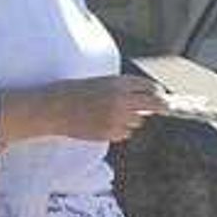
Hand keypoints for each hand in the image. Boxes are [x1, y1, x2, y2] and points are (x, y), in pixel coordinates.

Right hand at [49, 73, 164, 144]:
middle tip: (166, 108)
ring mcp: (117, 118)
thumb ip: (120, 89)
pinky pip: (124, 133)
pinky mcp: (111, 133)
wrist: (51, 109)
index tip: (160, 95)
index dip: (156, 91)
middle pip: (155, 104)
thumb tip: (144, 100)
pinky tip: (101, 123)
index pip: (148, 86)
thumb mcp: (97, 83)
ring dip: (131, 118)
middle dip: (162, 105)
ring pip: (138, 121)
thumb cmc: (71, 92)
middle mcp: (121, 100)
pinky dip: (118, 129)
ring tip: (108, 114)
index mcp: (117, 83)